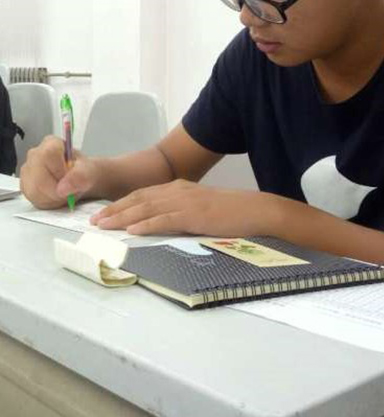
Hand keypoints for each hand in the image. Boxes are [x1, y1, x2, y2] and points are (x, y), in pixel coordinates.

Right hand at [20, 136, 98, 209]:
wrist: (80, 179)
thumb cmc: (84, 171)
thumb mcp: (90, 171)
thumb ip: (81, 176)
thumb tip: (64, 187)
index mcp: (51, 144)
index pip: (48, 154)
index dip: (59, 171)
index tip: (69, 179)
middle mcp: (35, 155)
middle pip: (38, 177)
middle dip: (57, 189)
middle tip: (70, 189)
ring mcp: (27, 171)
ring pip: (34, 191)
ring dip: (54, 197)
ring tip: (65, 191)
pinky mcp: (25, 186)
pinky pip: (33, 199)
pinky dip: (48, 202)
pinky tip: (57, 196)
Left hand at [89, 179, 282, 236]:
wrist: (254, 210)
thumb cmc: (230, 213)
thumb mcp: (200, 208)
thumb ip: (180, 212)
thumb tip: (159, 225)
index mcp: (180, 188)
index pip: (144, 194)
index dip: (122, 203)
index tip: (104, 213)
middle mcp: (179, 190)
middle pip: (139, 198)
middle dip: (115, 209)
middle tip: (95, 220)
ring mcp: (186, 201)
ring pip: (147, 207)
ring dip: (123, 217)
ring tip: (104, 225)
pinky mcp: (194, 214)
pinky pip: (165, 219)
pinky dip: (146, 223)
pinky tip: (132, 229)